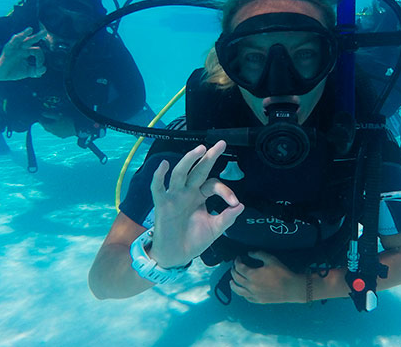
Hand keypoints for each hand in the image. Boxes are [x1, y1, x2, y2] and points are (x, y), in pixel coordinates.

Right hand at [0, 27, 47, 80]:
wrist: (2, 75)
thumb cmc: (15, 72)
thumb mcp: (28, 72)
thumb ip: (36, 71)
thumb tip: (44, 68)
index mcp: (27, 52)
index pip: (37, 50)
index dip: (41, 58)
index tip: (39, 66)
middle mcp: (22, 48)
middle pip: (31, 40)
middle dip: (38, 36)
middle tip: (45, 32)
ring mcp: (14, 47)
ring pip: (21, 38)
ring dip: (24, 33)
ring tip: (30, 29)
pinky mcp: (7, 49)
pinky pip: (11, 43)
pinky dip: (14, 39)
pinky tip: (17, 36)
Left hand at [39, 112, 74, 137]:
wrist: (80, 126)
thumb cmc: (68, 119)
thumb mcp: (58, 114)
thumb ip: (49, 114)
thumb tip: (42, 114)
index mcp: (51, 127)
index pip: (43, 123)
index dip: (41, 120)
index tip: (39, 116)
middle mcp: (54, 132)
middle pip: (47, 128)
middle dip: (45, 124)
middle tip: (44, 119)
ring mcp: (59, 135)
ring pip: (52, 130)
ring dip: (50, 126)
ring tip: (51, 122)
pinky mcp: (65, 135)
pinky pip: (57, 132)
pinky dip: (55, 129)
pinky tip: (58, 126)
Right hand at [148, 141, 243, 267]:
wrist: (176, 256)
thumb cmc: (193, 241)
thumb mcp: (214, 229)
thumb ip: (227, 218)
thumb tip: (241, 206)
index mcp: (200, 195)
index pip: (213, 184)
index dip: (226, 191)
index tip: (235, 203)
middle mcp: (187, 192)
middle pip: (198, 170)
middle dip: (209, 157)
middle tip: (222, 144)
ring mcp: (174, 196)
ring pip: (180, 173)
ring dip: (189, 160)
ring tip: (201, 149)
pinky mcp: (162, 204)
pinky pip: (158, 188)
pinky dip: (159, 176)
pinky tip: (163, 165)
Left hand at [232, 251, 304, 303]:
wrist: (291, 288)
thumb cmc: (282, 273)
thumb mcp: (270, 259)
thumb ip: (258, 254)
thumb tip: (249, 253)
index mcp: (252, 275)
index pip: (239, 267)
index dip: (236, 261)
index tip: (238, 258)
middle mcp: (250, 286)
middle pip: (237, 278)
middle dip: (233, 271)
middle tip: (234, 267)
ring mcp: (254, 294)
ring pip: (238, 291)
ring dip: (233, 285)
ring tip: (231, 281)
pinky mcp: (259, 300)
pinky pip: (247, 298)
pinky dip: (242, 294)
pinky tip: (242, 291)